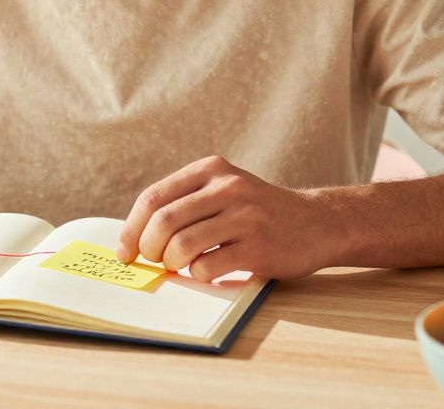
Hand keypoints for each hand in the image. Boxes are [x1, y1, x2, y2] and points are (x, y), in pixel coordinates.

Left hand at [114, 156, 334, 280]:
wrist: (319, 223)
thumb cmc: (258, 212)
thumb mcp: (223, 190)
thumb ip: (185, 204)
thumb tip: (134, 239)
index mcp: (211, 169)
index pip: (153, 197)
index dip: (131, 228)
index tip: (124, 251)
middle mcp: (228, 187)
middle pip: (163, 220)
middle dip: (148, 248)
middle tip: (153, 261)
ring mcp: (245, 216)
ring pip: (182, 244)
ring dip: (171, 263)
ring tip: (180, 266)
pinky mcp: (258, 247)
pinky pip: (208, 266)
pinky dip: (197, 275)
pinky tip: (207, 271)